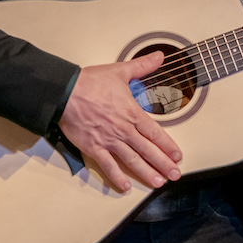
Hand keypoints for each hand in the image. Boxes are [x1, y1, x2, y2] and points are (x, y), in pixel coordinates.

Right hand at [57, 52, 182, 192]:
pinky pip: (108, 165)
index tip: (177, 156)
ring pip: (132, 160)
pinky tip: (125, 186)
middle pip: (148, 150)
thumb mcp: (120, 71)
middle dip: (163, 164)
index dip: (168, 146)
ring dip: (146, 173)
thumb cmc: (90, 82)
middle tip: (174, 174)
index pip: (155, 133)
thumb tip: (159, 57)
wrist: (65, 92)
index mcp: (131, 113)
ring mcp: (109, 140)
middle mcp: (123, 130)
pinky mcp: (94, 147)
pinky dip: (117, 177)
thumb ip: (142, 66)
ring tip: (157, 182)